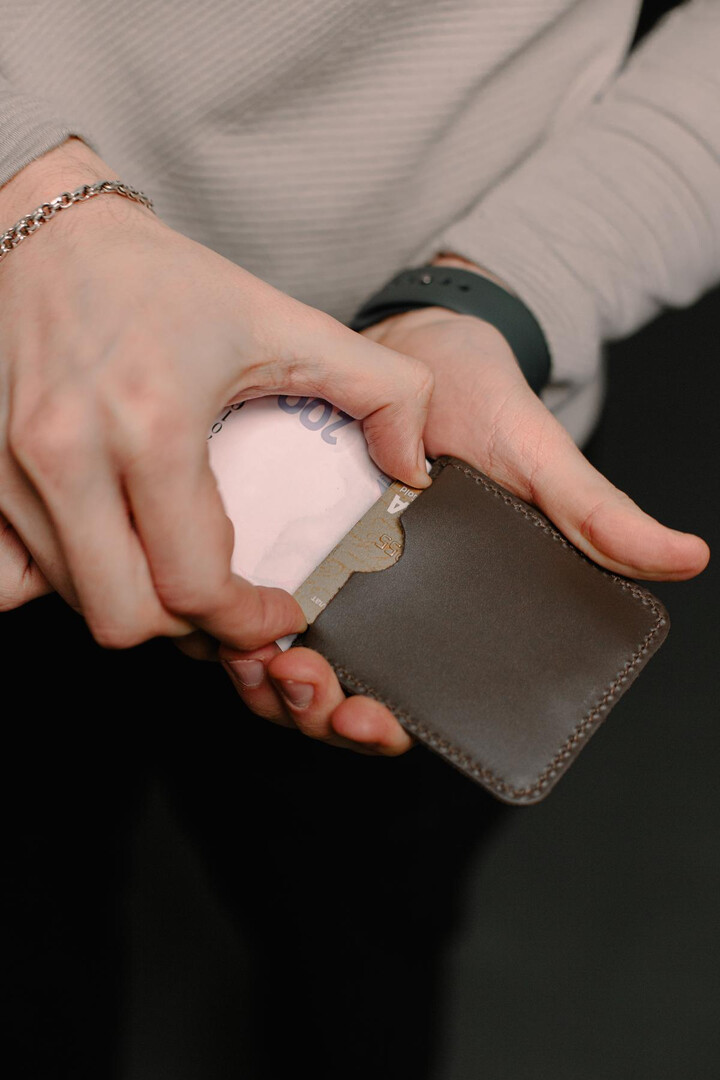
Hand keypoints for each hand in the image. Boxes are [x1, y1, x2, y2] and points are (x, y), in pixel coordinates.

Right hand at [0, 138, 431, 650]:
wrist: (48, 231)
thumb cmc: (161, 280)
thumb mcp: (282, 321)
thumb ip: (381, 389)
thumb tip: (414, 468)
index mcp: (153, 424)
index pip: (195, 585)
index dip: (246, 621)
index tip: (276, 611)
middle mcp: (67, 454)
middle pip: (126, 618)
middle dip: (190, 627)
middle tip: (227, 600)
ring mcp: (10, 468)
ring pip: (74, 602)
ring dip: (136, 603)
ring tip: (174, 573)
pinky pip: (8, 576)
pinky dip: (61, 586)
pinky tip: (104, 554)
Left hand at [224, 259, 708, 754]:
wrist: (422, 340)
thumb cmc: (485, 407)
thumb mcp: (538, 461)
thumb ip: (593, 515)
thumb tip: (685, 559)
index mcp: (432, 610)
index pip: (403, 699)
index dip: (381, 728)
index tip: (376, 723)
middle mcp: (369, 605)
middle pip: (327, 694)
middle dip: (312, 711)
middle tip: (307, 688)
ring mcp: (314, 574)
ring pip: (273, 659)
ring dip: (260, 680)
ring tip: (263, 660)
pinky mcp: (270, 534)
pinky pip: (235, 595)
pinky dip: (222, 616)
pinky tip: (220, 609)